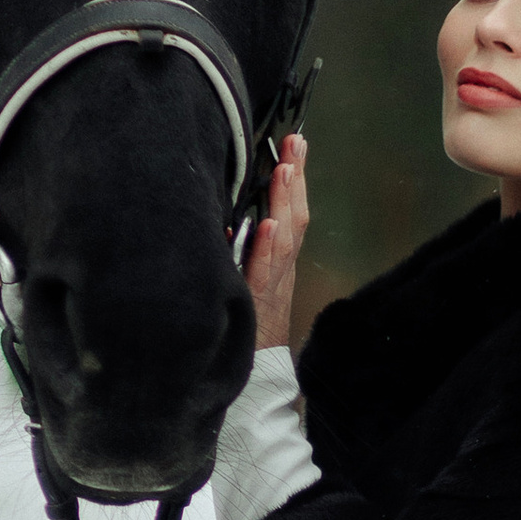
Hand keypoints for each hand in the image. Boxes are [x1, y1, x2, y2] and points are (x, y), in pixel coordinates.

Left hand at [242, 133, 308, 346]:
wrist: (258, 377)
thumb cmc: (247, 328)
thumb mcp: (244, 281)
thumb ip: (241, 252)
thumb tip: (224, 218)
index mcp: (278, 261)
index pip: (290, 211)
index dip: (294, 179)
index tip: (294, 145)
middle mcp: (280, 269)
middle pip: (294, 216)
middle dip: (295, 178)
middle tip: (296, 142)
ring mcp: (273, 285)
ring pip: (285, 238)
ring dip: (284, 202)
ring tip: (285, 170)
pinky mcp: (259, 304)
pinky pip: (264, 273)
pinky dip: (268, 249)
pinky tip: (269, 226)